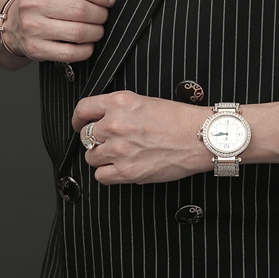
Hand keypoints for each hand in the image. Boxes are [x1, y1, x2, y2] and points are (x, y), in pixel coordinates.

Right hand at [4, 0, 116, 61]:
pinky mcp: (35, 48)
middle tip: (104, 16)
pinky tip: (87, 44)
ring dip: (96, 32)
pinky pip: (70, 52)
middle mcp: (32, 2)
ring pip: (78, 32)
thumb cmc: (44, 0)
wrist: (13, 24)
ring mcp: (32, 26)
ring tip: (97, 29)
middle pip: (80, 10)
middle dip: (101, 14)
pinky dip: (86, 50)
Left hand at [72, 91, 212, 184]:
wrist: (200, 137)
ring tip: (120, 154)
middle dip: (95, 140)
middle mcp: (115, 124)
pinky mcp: (127, 171)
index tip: (79, 124)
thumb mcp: (144, 101)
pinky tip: (121, 167)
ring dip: (102, 157)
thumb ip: (119, 109)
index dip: (78, 119)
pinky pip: (101, 176)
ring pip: (91, 157)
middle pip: (86, 136)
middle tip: (108, 141)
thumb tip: (100, 120)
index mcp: (119, 102)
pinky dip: (108, 173)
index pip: (82, 109)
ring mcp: (119, 149)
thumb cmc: (179, 118)